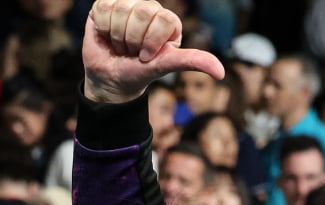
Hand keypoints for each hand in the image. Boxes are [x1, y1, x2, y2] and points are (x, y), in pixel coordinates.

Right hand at [83, 0, 222, 103]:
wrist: (111, 78)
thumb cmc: (140, 72)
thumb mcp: (166, 67)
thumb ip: (192, 62)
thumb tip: (220, 73)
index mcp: (168, 21)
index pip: (164, 19)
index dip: (151, 41)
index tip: (147, 57)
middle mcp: (150, 9)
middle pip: (143, 12)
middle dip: (134, 40)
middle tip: (133, 51)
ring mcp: (128, 5)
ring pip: (121, 10)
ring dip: (118, 37)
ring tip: (121, 45)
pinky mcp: (106, 5)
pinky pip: (104, 9)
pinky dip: (103, 29)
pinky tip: (108, 36)